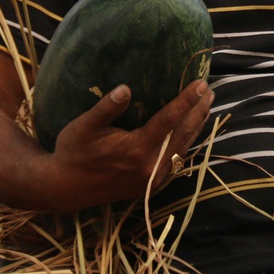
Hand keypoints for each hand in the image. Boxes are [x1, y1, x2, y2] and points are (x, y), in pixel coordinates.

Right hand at [41, 79, 213, 209]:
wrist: (65, 189)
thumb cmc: (73, 153)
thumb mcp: (83, 127)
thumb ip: (106, 108)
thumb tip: (125, 89)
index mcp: (136, 149)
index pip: (169, 120)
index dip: (186, 100)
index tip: (200, 84)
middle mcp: (150, 166)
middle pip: (183, 134)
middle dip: (198, 111)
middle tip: (209, 90)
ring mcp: (152, 179)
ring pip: (183, 148)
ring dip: (196, 126)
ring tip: (206, 106)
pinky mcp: (151, 186)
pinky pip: (176, 161)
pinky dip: (187, 143)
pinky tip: (191, 131)